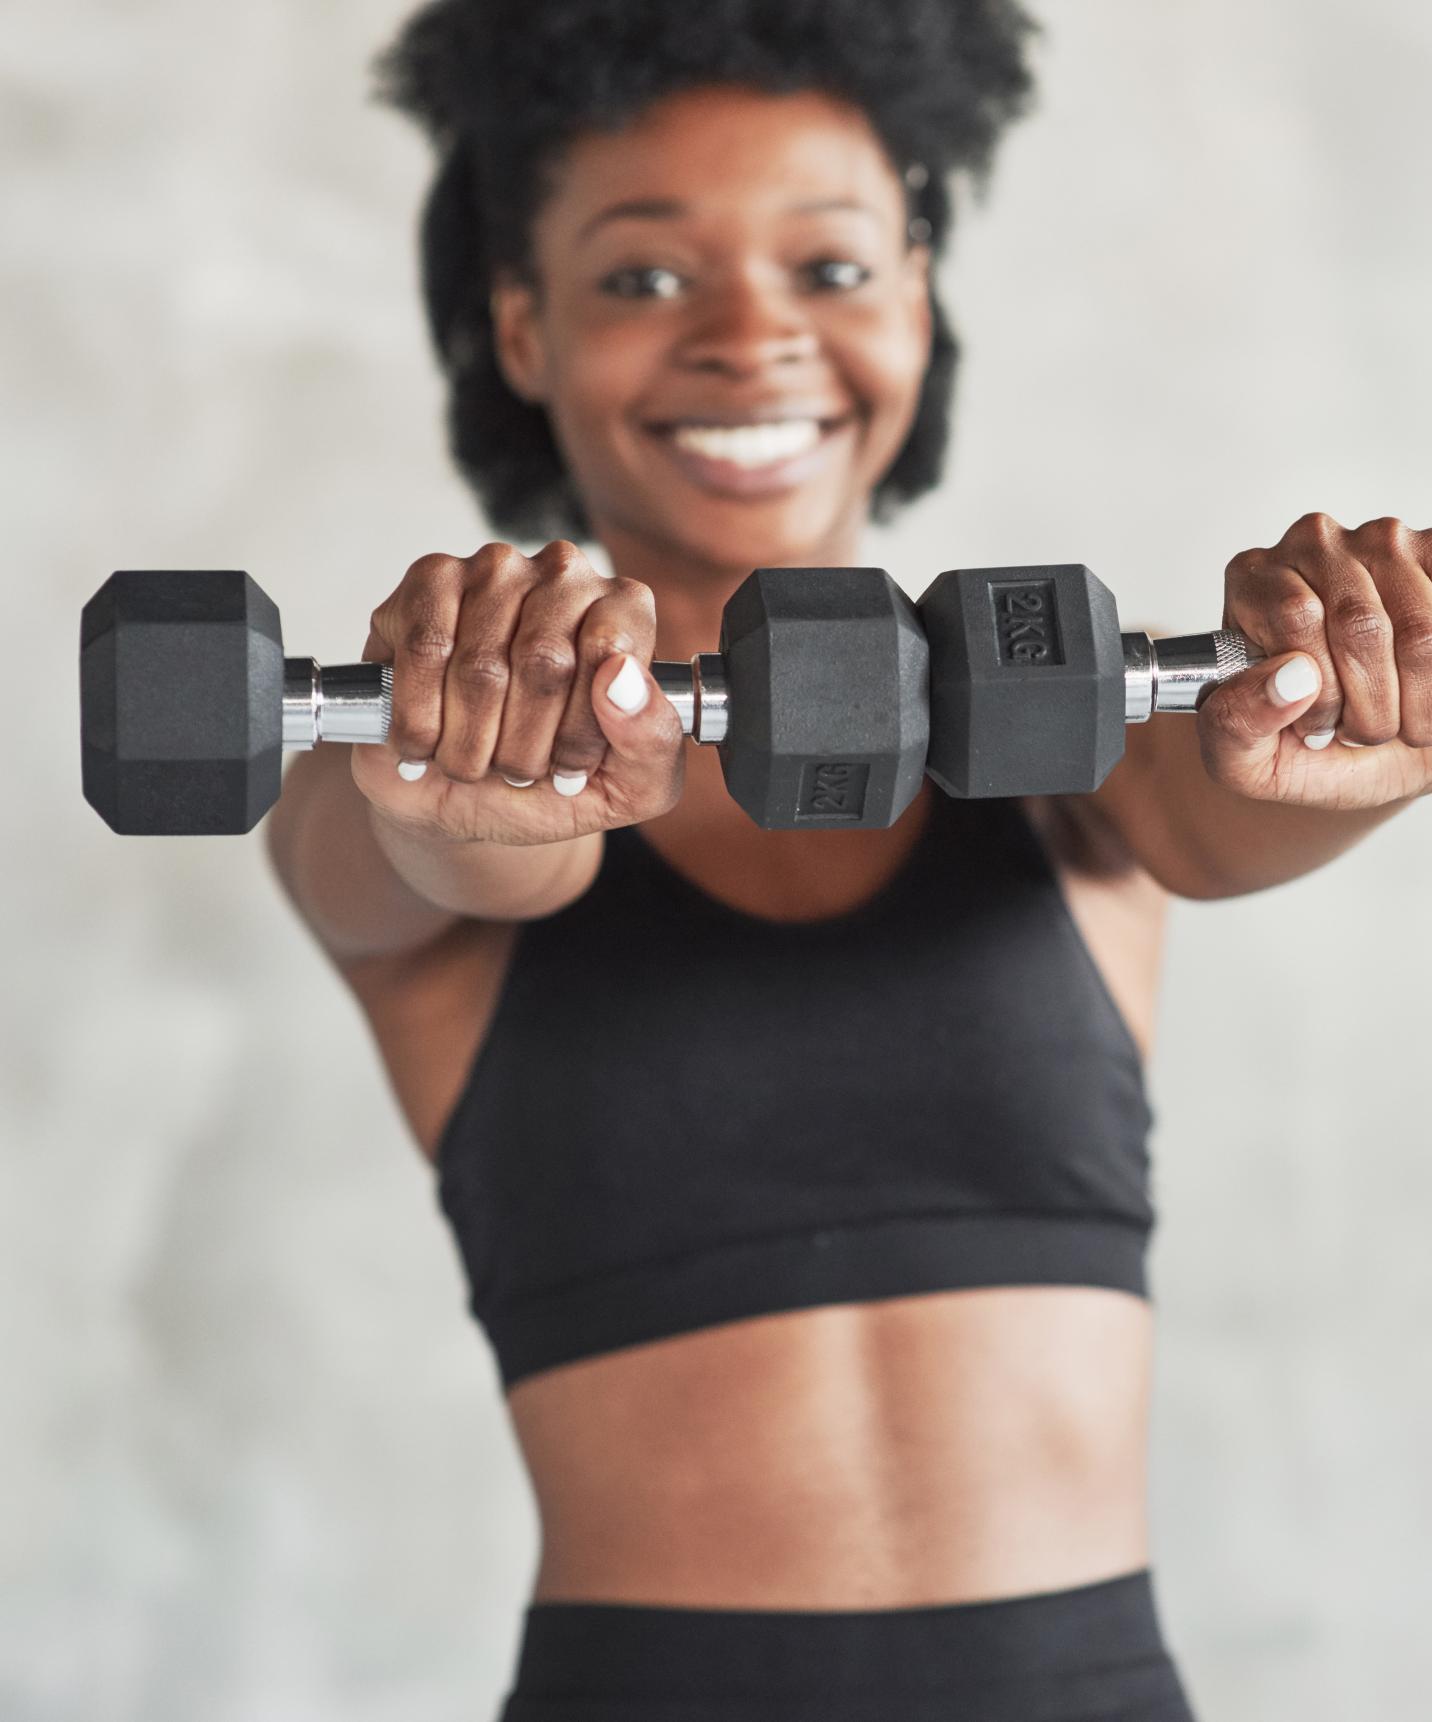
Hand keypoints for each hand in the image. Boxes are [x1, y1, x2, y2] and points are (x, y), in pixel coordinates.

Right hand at [350, 540, 684, 843]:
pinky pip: (425, 651)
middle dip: (524, 744)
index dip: (581, 729)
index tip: (568, 769)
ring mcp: (495, 571)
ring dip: (470, 742)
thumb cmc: (549, 784)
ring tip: (472, 761)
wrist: (462, 802)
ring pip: (479, 665)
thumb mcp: (627, 788)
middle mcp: (565, 576)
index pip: (610, 652)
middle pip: (544, 660)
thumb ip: (650, 741)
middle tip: (515, 772)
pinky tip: (427, 741)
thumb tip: (623, 681)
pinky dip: (421, 719)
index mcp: (625, 613)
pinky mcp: (430, 580)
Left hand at [1196, 513, 1431, 808]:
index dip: (1318, 690)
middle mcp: (1313, 546)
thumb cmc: (1299, 745)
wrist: (1364, 757)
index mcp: (1253, 583)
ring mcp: (1381, 543)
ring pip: (1419, 628)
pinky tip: (1425, 694)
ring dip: (1418, 698)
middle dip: (1370, 704)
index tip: (1320, 730)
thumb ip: (1235, 723)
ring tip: (1396, 721)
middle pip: (1360, 622)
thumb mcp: (1243, 757)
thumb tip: (1288, 679)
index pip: (1296, 614)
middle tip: (1362, 733)